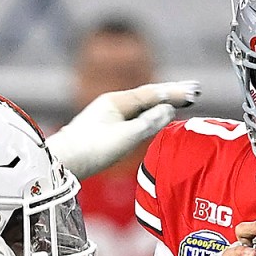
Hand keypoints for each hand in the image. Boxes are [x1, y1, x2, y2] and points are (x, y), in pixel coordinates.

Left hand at [45, 81, 199, 178]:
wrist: (61, 164)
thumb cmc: (92, 150)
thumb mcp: (125, 137)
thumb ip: (149, 123)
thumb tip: (167, 110)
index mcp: (116, 101)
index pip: (151, 93)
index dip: (174, 92)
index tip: (194, 91)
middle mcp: (111, 106)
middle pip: (147, 97)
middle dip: (170, 95)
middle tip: (193, 91)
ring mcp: (107, 118)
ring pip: (140, 109)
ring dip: (160, 105)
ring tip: (180, 102)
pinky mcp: (104, 132)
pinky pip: (133, 120)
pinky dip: (149, 117)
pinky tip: (155, 120)